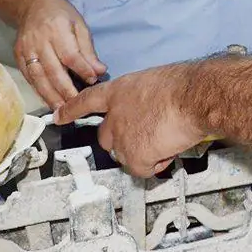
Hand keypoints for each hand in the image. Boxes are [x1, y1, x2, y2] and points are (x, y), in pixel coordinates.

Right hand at [13, 0, 105, 112]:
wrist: (31, 5)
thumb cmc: (60, 13)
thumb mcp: (79, 24)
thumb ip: (88, 50)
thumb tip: (99, 70)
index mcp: (57, 29)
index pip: (70, 55)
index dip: (82, 70)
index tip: (93, 81)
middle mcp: (39, 40)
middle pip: (53, 70)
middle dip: (65, 90)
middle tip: (77, 105)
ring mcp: (26, 49)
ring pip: (38, 77)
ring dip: (50, 96)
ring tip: (62, 110)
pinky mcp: (18, 56)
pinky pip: (29, 77)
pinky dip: (39, 91)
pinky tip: (49, 100)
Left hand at [56, 66, 204, 176]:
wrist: (192, 97)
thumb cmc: (182, 86)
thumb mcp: (153, 81)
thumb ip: (140, 97)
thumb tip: (147, 108)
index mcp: (118, 91)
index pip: (87, 100)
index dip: (71, 109)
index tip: (58, 116)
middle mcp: (114, 116)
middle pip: (106, 137)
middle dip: (124, 140)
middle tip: (148, 135)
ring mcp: (121, 138)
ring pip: (125, 155)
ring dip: (144, 152)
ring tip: (165, 139)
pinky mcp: (133, 156)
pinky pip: (141, 169)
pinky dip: (156, 164)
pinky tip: (167, 150)